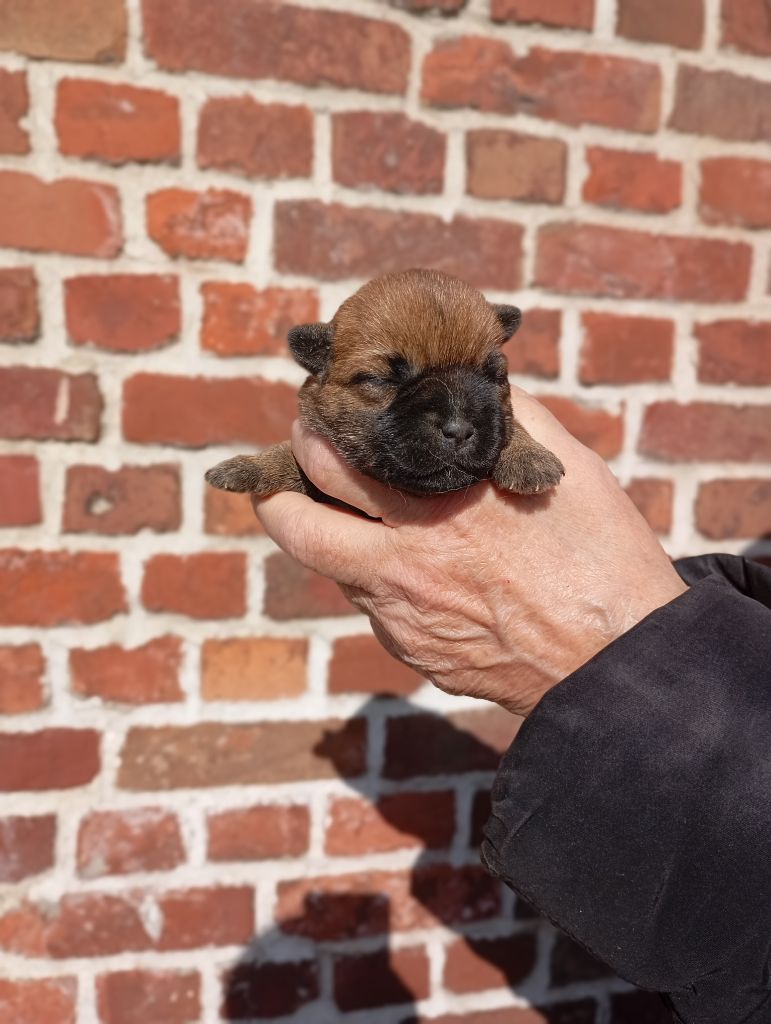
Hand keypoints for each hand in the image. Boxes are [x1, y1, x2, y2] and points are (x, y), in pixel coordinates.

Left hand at [252, 387, 687, 716]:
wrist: (620, 667)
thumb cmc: (602, 561)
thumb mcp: (564, 469)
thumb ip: (511, 420)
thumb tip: (480, 383)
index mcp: (429, 512)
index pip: (324, 464)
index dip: (308, 435)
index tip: (315, 418)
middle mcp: (399, 570)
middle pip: (294, 527)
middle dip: (280, 491)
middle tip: (298, 469)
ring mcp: (402, 622)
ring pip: (339, 570)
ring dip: (342, 536)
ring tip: (375, 514)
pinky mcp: (417, 657)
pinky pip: (381, 610)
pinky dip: (387, 582)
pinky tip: (432, 571)